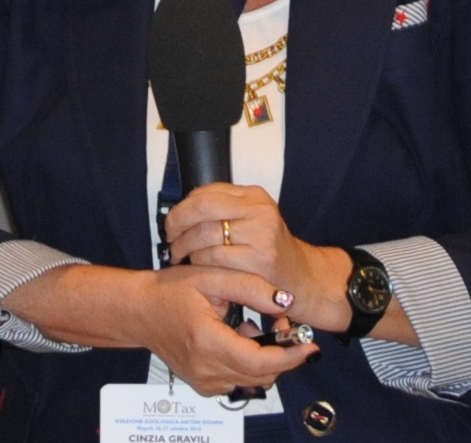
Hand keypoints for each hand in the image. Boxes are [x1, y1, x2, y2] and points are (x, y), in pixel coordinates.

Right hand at [133, 264, 317, 396]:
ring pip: (253, 380)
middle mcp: (206, 370)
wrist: (139, 311)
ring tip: (255, 326)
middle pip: (262, 375)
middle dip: (282, 354)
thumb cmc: (170, 291)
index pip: (261, 362)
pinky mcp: (203, 384)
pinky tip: (239, 338)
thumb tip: (285, 300)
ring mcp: (203, 381)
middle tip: (283, 325)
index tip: (310, 345)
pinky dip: (249, 364)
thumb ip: (251, 287)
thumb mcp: (212, 276)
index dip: (290, 356)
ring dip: (266, 359)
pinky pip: (238, 381)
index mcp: (208, 342)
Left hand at [164, 183, 352, 334]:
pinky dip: (198, 263)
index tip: (173, 221)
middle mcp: (259, 210)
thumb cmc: (269, 251)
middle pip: (202, 207)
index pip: (207, 191)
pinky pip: (213, 258)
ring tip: (179, 255)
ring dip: (184, 247)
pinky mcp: (257, 260)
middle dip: (177, 222)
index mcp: (254, 196)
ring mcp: (260, 234)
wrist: (301, 278)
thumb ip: (224, 210)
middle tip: (169, 238)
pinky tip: (196, 267)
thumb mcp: (252, 220)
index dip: (183, 207)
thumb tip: (183, 209)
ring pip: (203, 234)